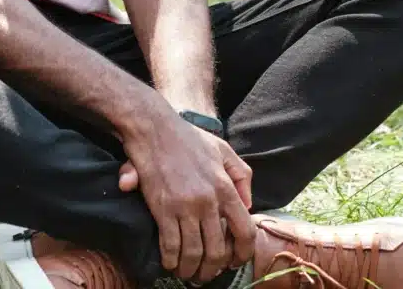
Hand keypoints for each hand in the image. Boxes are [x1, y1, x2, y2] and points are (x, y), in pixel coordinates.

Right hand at [120, 108, 254, 283]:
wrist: (153, 127)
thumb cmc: (188, 137)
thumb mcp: (223, 149)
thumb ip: (241, 175)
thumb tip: (248, 204)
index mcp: (225, 186)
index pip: (245, 231)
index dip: (242, 253)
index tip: (235, 261)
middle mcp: (208, 200)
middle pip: (218, 250)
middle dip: (213, 269)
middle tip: (207, 274)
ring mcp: (185, 206)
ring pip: (194, 253)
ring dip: (191, 270)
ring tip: (188, 273)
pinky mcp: (163, 209)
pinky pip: (171, 246)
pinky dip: (171, 260)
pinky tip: (170, 262)